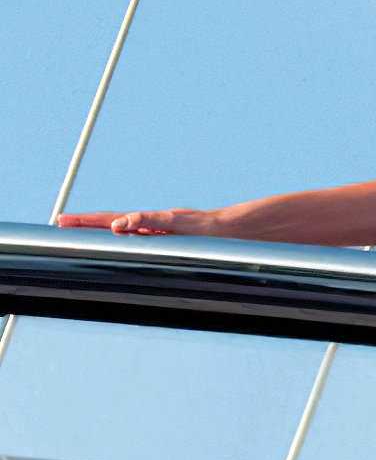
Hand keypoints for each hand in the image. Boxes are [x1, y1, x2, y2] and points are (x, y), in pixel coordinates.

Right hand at [56, 210, 205, 234]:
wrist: (230, 230)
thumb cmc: (204, 227)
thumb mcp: (175, 223)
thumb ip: (149, 221)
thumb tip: (120, 224)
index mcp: (147, 221)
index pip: (110, 219)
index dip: (87, 221)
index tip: (64, 220)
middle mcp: (149, 225)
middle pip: (111, 223)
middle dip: (85, 224)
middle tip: (61, 223)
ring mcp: (156, 233)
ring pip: (121, 231)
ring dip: (99, 231)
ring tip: (79, 231)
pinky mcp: (166, 239)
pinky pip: (137, 239)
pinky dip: (121, 237)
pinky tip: (116, 238)